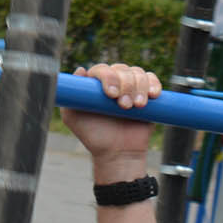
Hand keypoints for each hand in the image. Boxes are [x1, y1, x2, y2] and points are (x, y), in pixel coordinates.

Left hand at [63, 63, 160, 178]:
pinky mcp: (147, 94)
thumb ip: (69, 96)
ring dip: (139, 88)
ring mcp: (131, 87)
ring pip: (138, 73)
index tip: (111, 94)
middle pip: (122, 69)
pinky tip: (152, 95)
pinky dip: (153, 84)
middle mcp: (114, 82)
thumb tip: (80, 70)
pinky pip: (152, 79)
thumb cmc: (95, 136)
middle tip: (124, 106)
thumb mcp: (73, 118)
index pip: (102, 69)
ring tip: (137, 106)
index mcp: (96, 84)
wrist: (118, 153)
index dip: (108, 77)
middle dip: (125, 86)